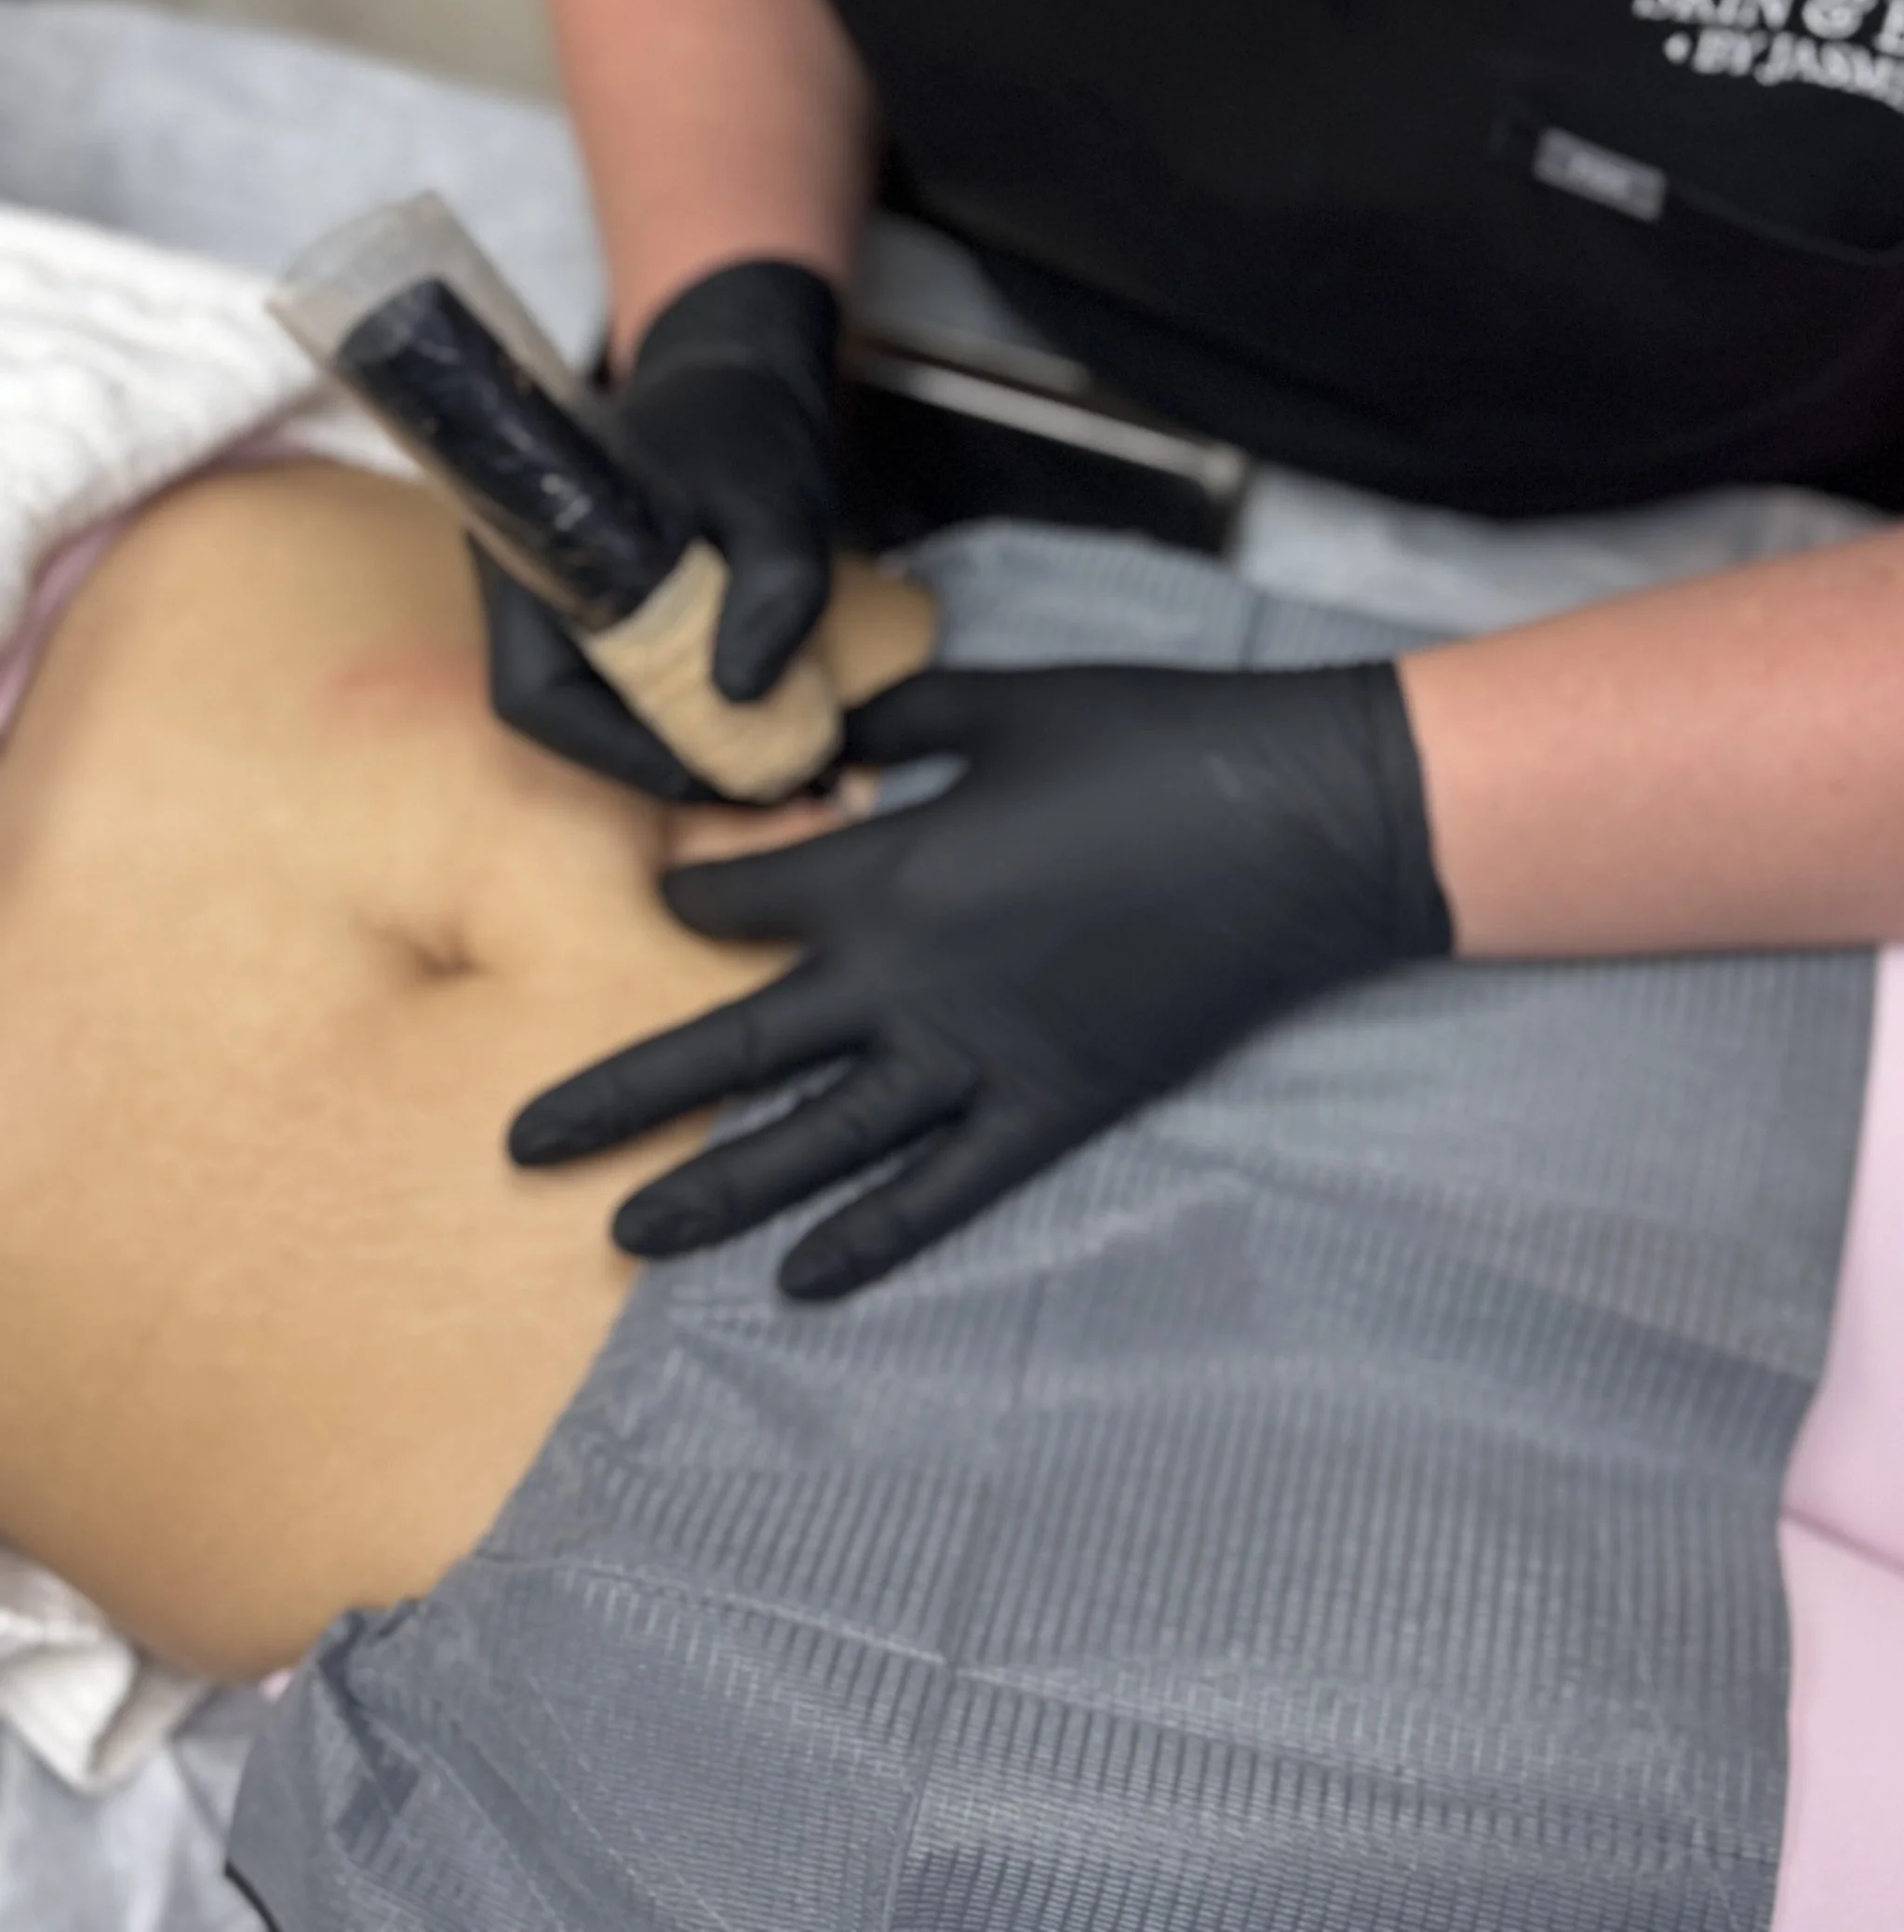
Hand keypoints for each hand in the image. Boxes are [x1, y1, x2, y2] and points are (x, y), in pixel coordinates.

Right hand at [480, 258, 838, 798]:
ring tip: (761, 759)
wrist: (743, 376)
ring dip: (668, 741)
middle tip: (747, 781)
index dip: (615, 753)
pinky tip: (750, 720)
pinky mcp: (605, 605)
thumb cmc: (746, 426)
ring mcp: (563, 595)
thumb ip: (772, 586)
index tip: (706, 774)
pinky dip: (682, 710)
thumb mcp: (778, 499)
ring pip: (592, 702)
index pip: (534, 693)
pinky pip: (625, 679)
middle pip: (557, 711)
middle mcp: (529, 582)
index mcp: (533, 549)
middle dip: (647, 759)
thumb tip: (740, 693)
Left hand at [508, 659, 1449, 1295]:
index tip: (663, 902)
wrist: (1298, 824)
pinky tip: (800, 1283)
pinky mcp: (1053, 1108)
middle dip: (619, 1095)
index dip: (692, 898)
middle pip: (733, 1048)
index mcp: (894, 869)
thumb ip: (898, 731)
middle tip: (520, 1144)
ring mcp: (979, 1058)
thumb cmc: (1151, 743)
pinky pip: (941, 1194)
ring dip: (712, 1190)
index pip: (743, 899)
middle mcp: (910, 981)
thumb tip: (826, 755)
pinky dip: (870, 1242)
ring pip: (814, 1143)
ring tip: (623, 1232)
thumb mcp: (1008, 705)